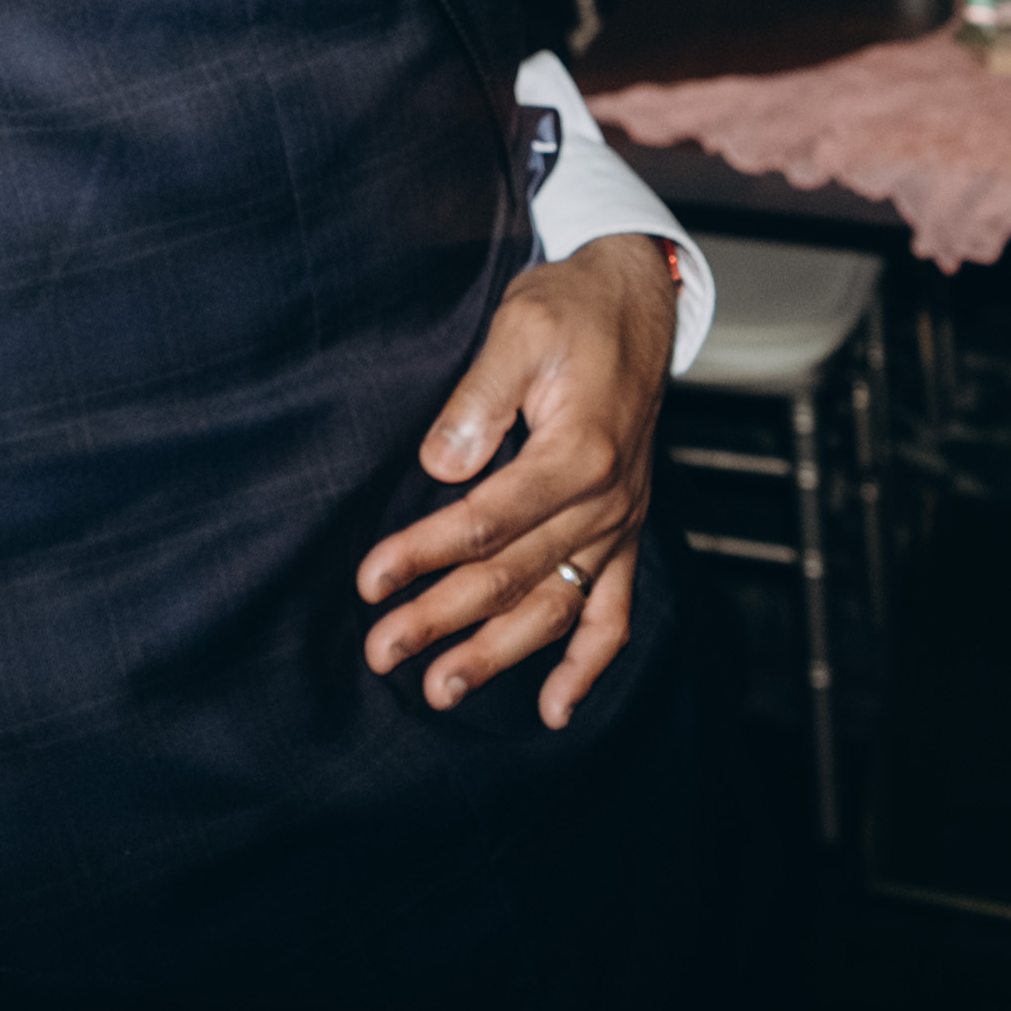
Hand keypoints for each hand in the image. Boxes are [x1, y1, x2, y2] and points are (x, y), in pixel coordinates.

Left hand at [353, 235, 674, 727]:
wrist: (638, 303)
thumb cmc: (573, 310)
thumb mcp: (518, 329)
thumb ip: (478, 398)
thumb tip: (440, 465)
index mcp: (579, 452)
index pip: (488, 520)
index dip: (425, 553)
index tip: (372, 579)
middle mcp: (607, 499)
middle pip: (513, 574)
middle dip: (442, 618)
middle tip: (382, 649)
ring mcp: (619, 522)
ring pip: (555, 606)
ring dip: (498, 654)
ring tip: (442, 688)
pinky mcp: (625, 531)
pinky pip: (615, 612)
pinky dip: (588, 665)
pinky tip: (554, 708)